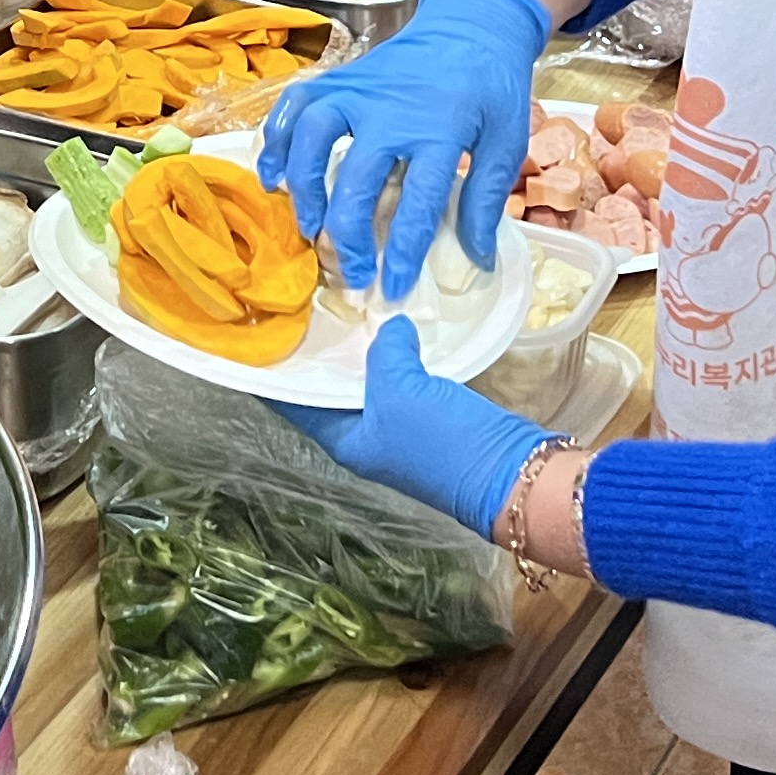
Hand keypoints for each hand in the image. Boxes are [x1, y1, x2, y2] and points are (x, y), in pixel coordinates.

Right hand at [258, 0, 548, 298]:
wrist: (472, 25)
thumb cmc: (492, 88)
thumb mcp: (507, 140)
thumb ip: (488, 199)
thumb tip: (476, 260)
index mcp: (443, 128)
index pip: (418, 201)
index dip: (402, 251)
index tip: (392, 286)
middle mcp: (393, 109)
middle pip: (356, 177)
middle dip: (347, 234)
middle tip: (350, 271)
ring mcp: (359, 89)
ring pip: (312, 135)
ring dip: (303, 185)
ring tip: (308, 227)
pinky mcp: (339, 78)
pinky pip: (294, 105)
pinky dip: (276, 139)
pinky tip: (273, 175)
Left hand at [275, 319, 558, 539]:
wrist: (511, 471)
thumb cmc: (441, 441)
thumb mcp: (400, 391)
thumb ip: (385, 352)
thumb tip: (390, 327)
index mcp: (345, 441)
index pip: (297, 403)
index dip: (281, 370)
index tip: (265, 331)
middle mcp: (367, 436)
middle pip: (334, 388)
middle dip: (325, 351)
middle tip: (311, 303)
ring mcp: (402, 426)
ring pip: (373, 379)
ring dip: (366, 349)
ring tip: (353, 304)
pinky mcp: (435, 413)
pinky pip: (406, 377)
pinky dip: (400, 353)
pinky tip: (400, 326)